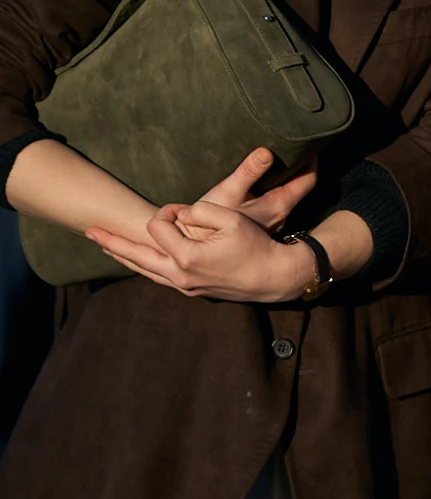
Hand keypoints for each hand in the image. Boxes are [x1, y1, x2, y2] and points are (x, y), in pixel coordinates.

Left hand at [87, 194, 308, 303]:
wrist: (273, 276)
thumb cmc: (255, 245)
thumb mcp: (232, 218)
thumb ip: (200, 210)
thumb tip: (179, 213)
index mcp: (187, 256)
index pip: (158, 226)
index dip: (169, 211)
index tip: (186, 208)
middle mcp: (180, 275)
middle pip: (136, 256)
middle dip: (112, 242)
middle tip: (89, 232)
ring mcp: (184, 286)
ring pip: (144, 271)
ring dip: (123, 256)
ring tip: (104, 246)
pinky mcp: (191, 290)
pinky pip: (158, 277)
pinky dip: (143, 267)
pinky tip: (136, 261)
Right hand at [192, 147, 317, 235]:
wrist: (194, 248)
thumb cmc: (210, 224)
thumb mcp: (228, 192)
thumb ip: (248, 172)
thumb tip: (267, 152)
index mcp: (278, 206)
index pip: (308, 181)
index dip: (311, 161)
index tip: (308, 144)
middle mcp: (279, 217)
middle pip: (298, 187)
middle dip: (298, 167)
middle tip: (293, 146)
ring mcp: (270, 222)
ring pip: (285, 195)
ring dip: (283, 178)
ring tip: (276, 158)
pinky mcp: (258, 225)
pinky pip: (273, 202)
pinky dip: (271, 187)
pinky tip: (259, 180)